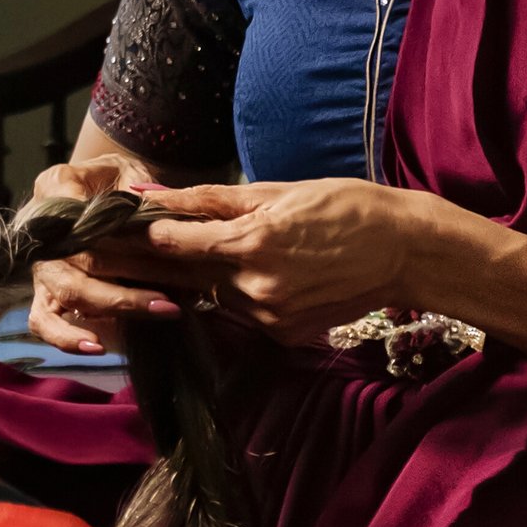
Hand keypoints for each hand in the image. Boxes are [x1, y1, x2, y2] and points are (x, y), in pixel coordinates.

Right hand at [23, 158, 181, 357]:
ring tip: (158, 312)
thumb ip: (141, 194)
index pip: (85, 219)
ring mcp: (41, 264)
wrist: (105, 185)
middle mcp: (42, 229)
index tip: (160, 248)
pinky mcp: (44, 292)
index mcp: (57, 187)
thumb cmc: (120, 179)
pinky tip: (99, 347)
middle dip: (127, 284)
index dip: (121, 238)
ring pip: (66, 294)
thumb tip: (160, 220)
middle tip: (172, 298)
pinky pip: (43, 322)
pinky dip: (67, 338)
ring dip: (113, 307)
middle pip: (79, 263)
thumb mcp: (132, 171)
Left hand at [129, 179, 433, 343]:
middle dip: (160, 261)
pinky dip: (244, 295)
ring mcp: (271, 318)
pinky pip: (247, 314)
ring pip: (218, 296)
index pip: (178, 244)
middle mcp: (256, 288)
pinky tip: (264, 274)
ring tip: (205, 253)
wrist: (404, 251)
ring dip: (208, 277)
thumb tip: (158, 195)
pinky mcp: (285, 335)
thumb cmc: (346, 207)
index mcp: (253, 243)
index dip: (146, 234)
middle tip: (125, 248)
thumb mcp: (279, 191)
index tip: (121, 226)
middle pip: (190, 275)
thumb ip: (213, 199)